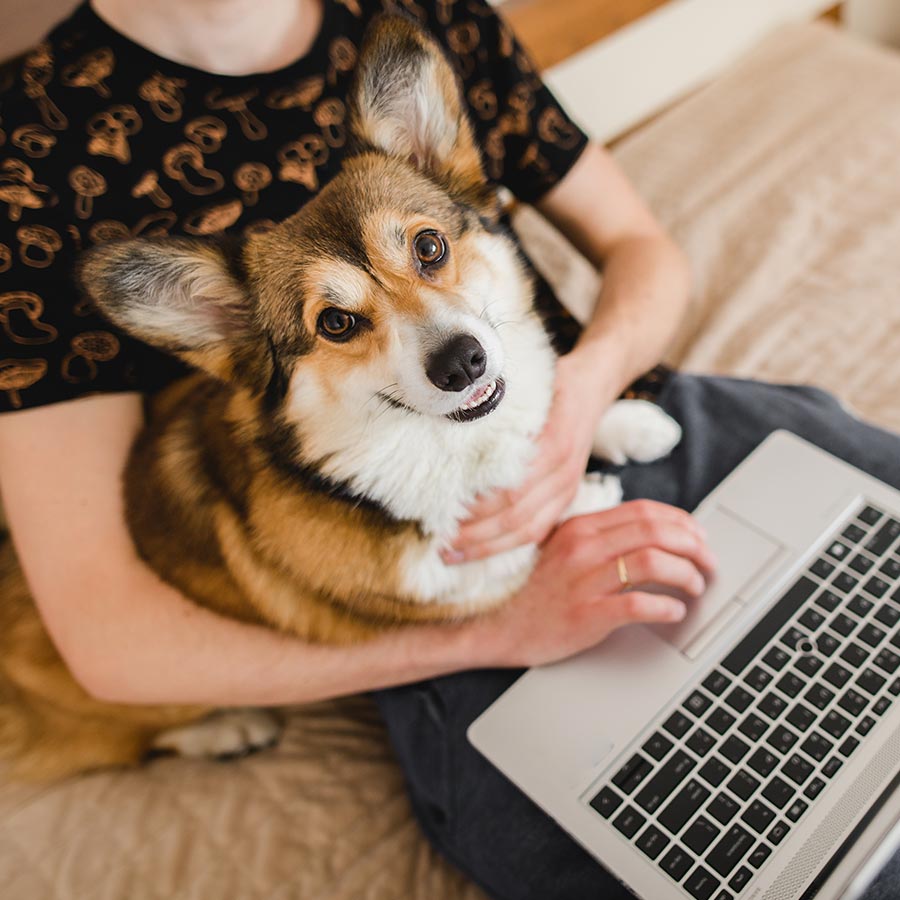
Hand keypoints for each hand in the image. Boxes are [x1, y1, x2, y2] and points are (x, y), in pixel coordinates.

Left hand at [444, 352, 609, 563]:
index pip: (509, 490)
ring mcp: (568, 487)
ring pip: (527, 530)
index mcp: (553, 444)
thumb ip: (498, 405)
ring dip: (488, 548)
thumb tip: (450, 413)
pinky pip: (539, 529)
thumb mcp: (529, 386)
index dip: (476, 510)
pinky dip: (510, 545)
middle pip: (515, 516)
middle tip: (437, 543)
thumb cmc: (554, 382)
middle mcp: (562, 472)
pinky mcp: (567, 496)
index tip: (442, 516)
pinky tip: (483, 552)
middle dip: (474, 535)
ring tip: (452, 554)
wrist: (596, 385)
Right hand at [470, 500, 716, 667]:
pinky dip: (667, 607)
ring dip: (686, 574)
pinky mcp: (587, 614)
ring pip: (652, 563)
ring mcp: (584, 580)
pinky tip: (675, 612)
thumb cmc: (543, 592)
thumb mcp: (567, 550)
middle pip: (655, 532)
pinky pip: (638, 603)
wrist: (505, 627)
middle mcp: (583, 547)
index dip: (681, 522)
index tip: (699, 536)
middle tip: (708, 563)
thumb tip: (657, 534)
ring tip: (695, 587)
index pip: (644, 511)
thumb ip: (604, 537)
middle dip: (694, 546)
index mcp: (581, 527)